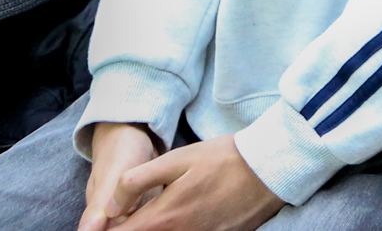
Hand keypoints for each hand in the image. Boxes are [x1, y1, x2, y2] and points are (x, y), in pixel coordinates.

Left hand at [87, 132, 284, 230]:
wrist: (272, 167)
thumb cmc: (225, 158)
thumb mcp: (177, 158)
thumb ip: (137, 181)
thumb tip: (112, 206)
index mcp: (164, 217)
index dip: (109, 227)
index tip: (109, 217)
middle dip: (132, 227)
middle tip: (133, 211)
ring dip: (156, 227)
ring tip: (164, 209)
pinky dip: (179, 228)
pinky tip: (188, 212)